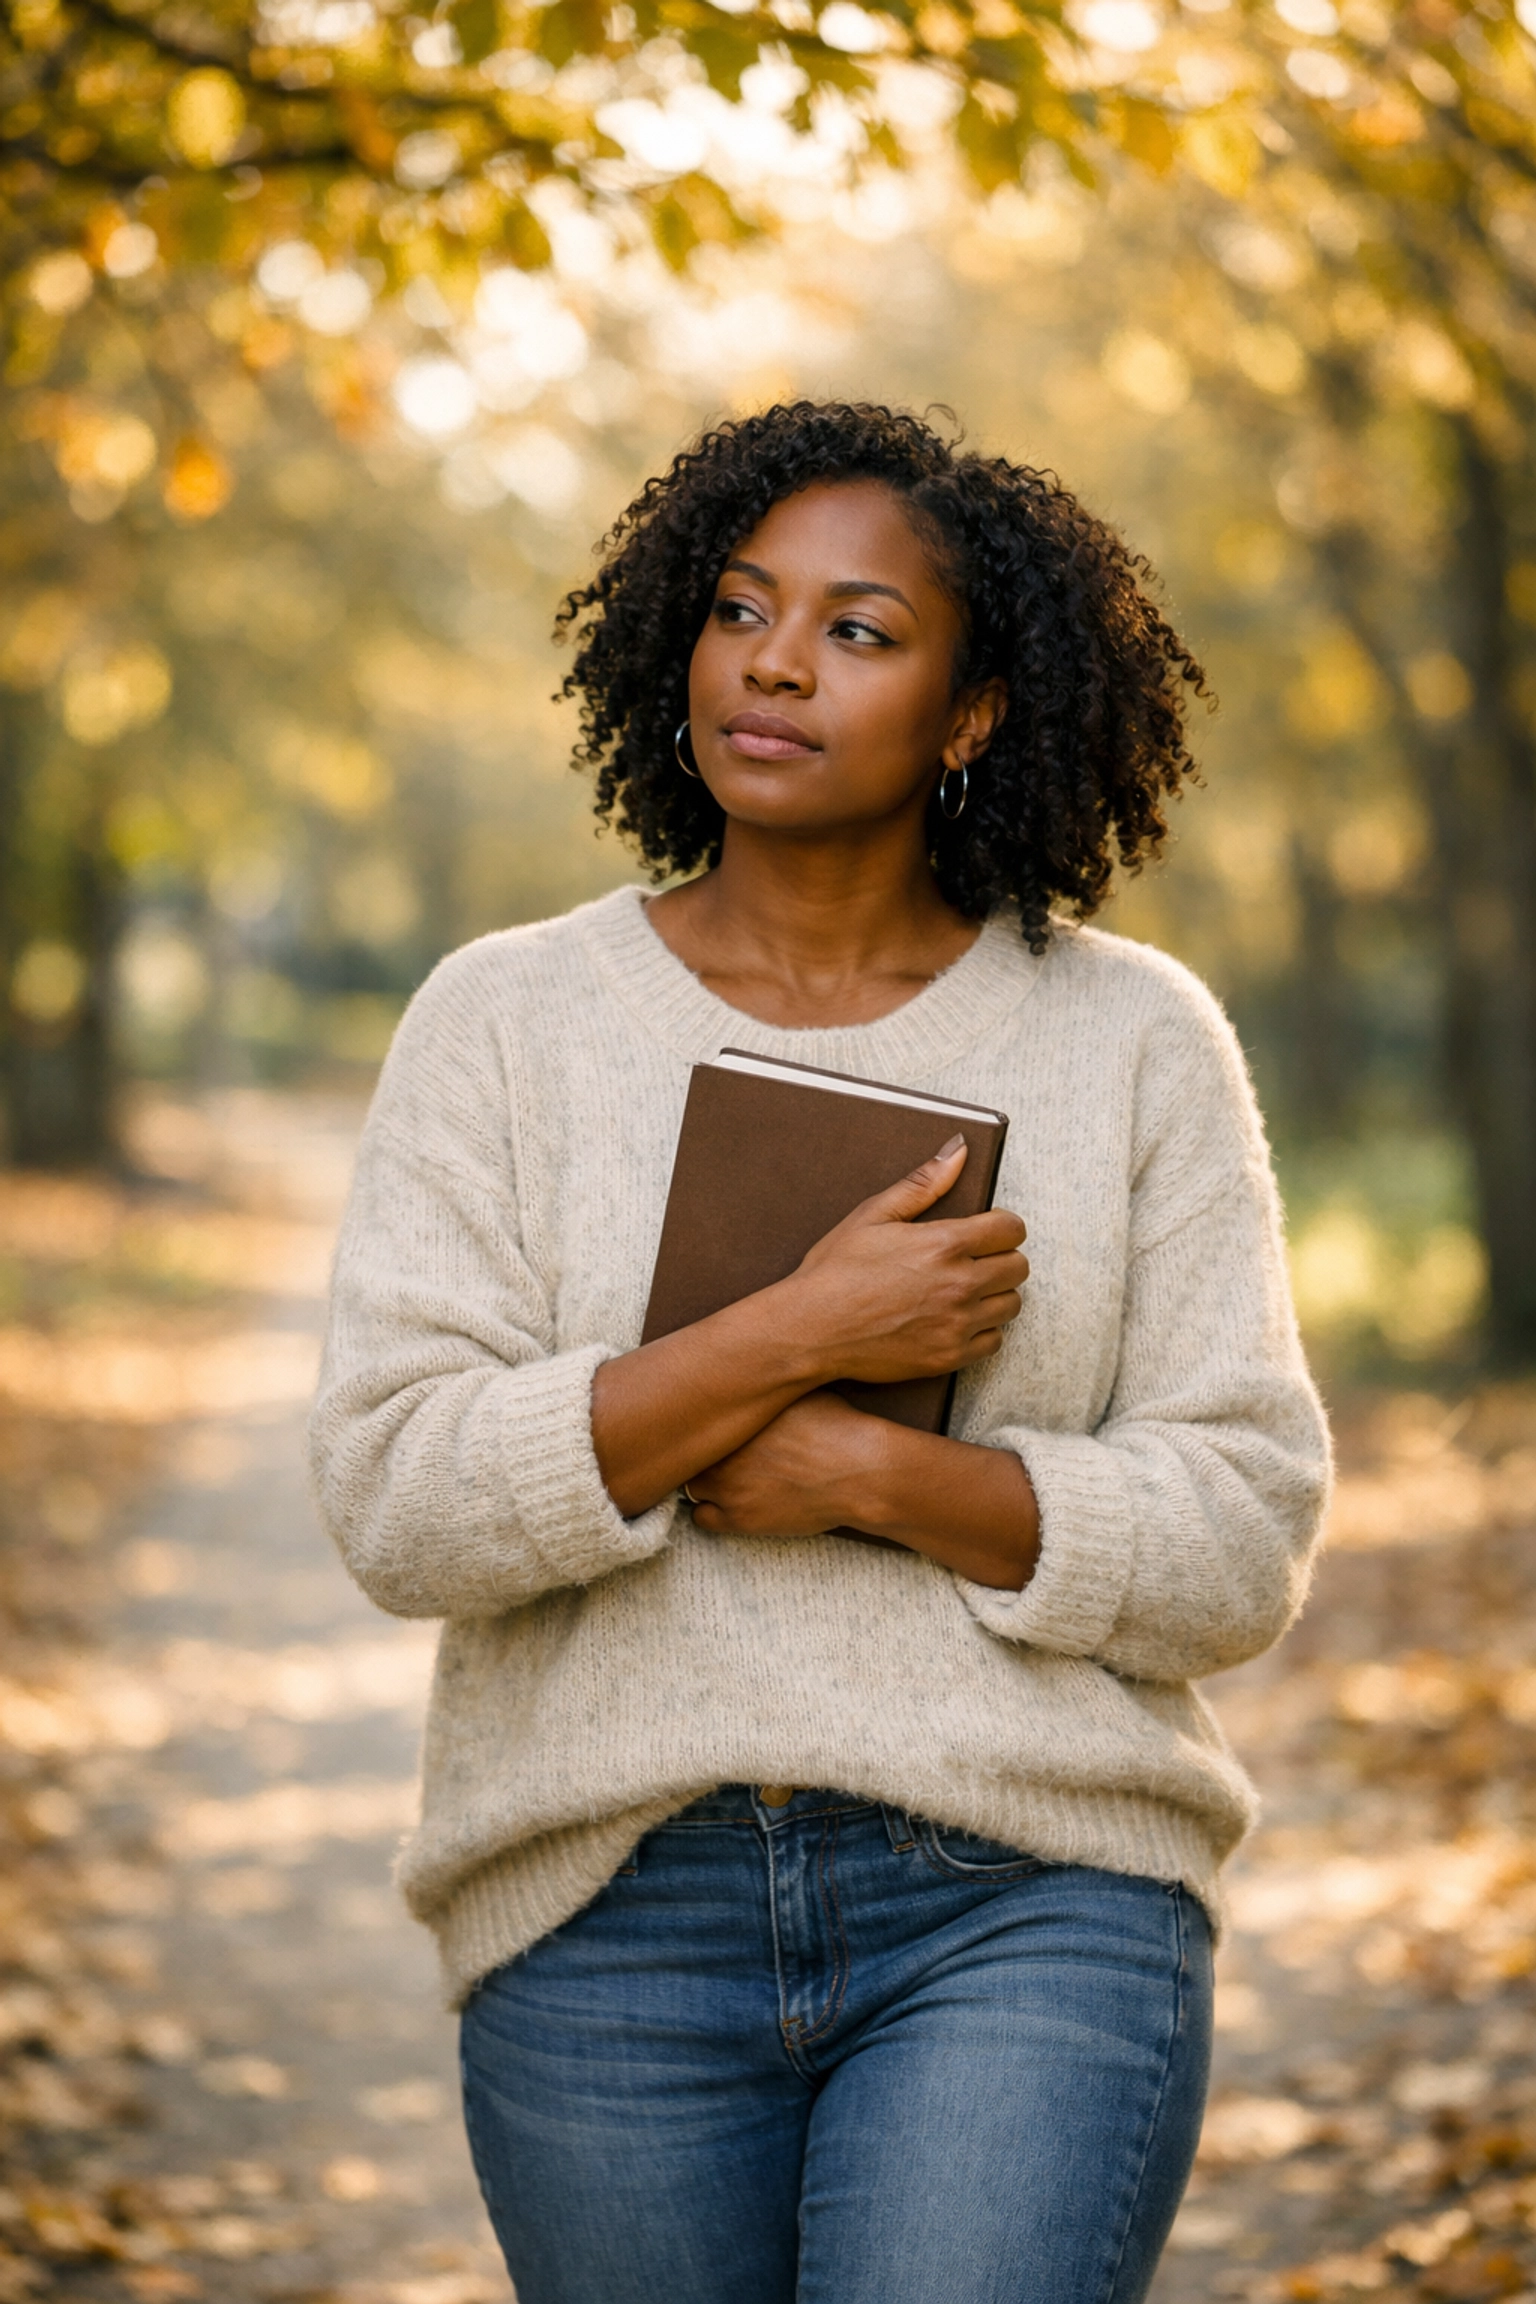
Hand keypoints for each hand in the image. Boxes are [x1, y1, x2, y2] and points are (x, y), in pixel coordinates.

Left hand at [685, 1391, 887, 1537]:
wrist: (860, 1473)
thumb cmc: (839, 1428)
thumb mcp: (801, 1392)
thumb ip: (769, 1387)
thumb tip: (756, 1374)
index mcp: (736, 1417)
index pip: (692, 1417)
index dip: (703, 1423)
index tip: (712, 1425)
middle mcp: (725, 1449)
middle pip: (689, 1450)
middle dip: (703, 1451)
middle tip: (719, 1452)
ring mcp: (728, 1486)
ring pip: (689, 1484)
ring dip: (703, 1480)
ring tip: (724, 1478)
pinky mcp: (740, 1519)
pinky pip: (699, 1518)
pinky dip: (709, 1511)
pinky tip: (727, 1504)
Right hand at [776, 1137, 1027, 1388]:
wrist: (810, 1329)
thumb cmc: (835, 1270)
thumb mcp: (873, 1215)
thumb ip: (923, 1183)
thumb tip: (959, 1150)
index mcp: (944, 1244)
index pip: (1011, 1229)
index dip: (1003, 1226)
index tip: (988, 1230)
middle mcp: (959, 1285)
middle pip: (1018, 1267)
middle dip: (1001, 1258)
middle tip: (975, 1259)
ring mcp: (956, 1324)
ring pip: (1010, 1304)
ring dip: (994, 1294)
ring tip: (964, 1290)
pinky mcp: (949, 1356)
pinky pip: (993, 1341)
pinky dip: (982, 1330)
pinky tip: (955, 1320)